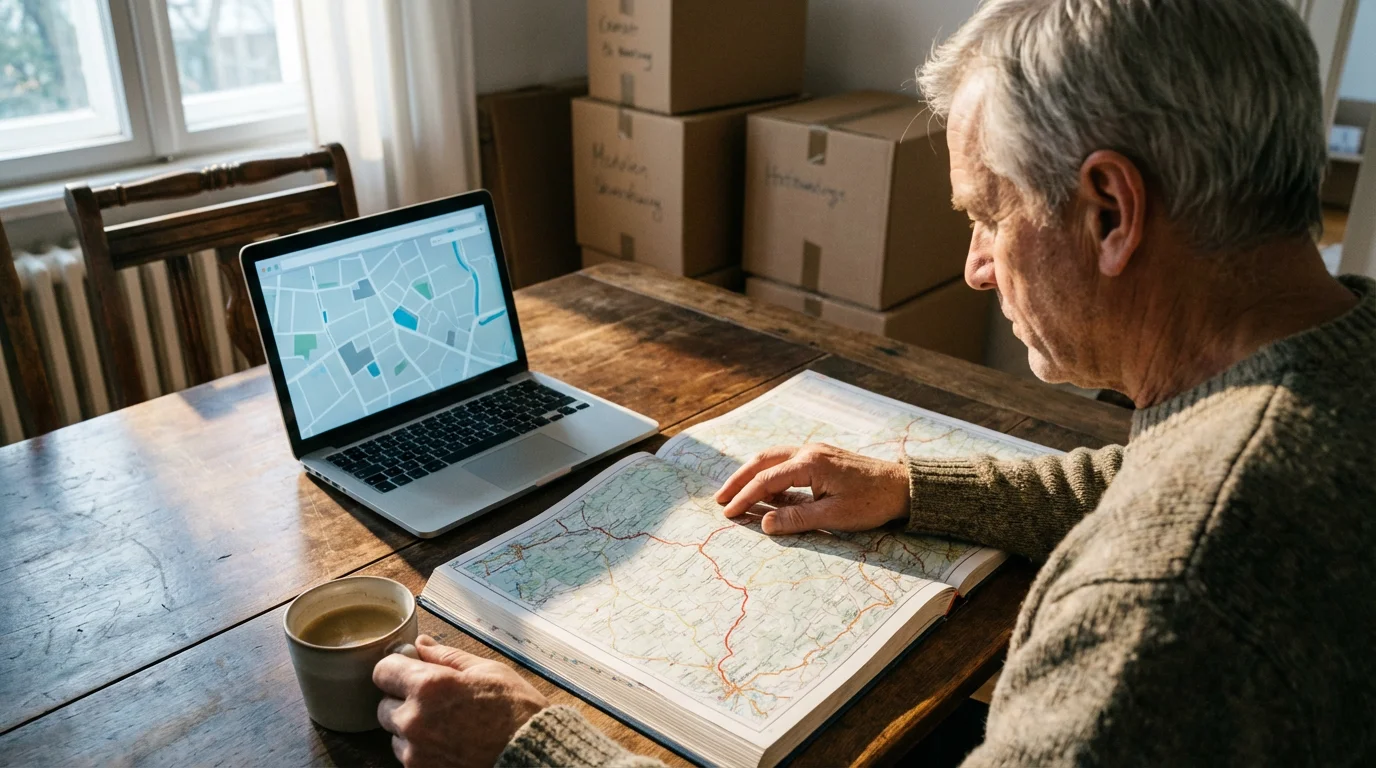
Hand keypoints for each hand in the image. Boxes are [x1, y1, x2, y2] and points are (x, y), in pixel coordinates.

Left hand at [373, 634, 548, 767]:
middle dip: (403, 700)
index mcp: (428, 687)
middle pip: (383, 706)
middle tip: (435, 700)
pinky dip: (421, 749)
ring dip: (411, 727)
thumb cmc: (514, 710)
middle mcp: (414, 720)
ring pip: (395, 734)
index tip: (410, 670)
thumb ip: (446, 657)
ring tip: (446, 724)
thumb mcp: (485, 670)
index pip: (383, 671)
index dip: (397, 667)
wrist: (530, 753)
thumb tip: (421, 644)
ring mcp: (416, 752)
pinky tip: (449, 741)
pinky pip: (408, 756)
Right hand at [715, 444, 909, 534]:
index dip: (745, 497)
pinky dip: (770, 476)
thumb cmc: (872, 503)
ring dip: (752, 475)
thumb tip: (764, 524)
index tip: (728, 513)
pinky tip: (766, 493)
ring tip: (735, 493)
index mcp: (809, 463)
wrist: (902, 487)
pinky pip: (787, 463)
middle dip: (739, 480)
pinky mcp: (821, 459)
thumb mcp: (834, 516)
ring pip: (773, 459)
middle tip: (720, 499)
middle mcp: (808, 451)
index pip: (766, 480)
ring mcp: (815, 452)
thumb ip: (797, 519)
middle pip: (762, 461)